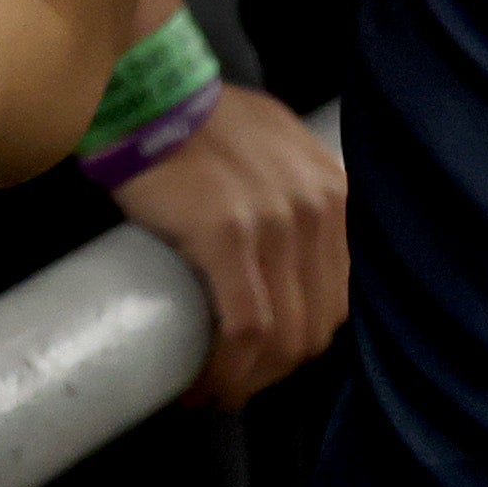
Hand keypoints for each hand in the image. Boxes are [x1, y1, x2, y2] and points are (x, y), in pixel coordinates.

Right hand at [113, 83, 346, 405]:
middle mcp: (318, 208)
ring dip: (250, 383)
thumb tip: (295, 253)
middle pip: (315, 326)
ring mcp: (277, 222)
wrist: (148, 94)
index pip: (338, 297)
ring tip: (214, 392)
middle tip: (233, 384)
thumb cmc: (201, 121)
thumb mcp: (277, 145)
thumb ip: (299, 191)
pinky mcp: (229, 235)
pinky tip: (204, 385)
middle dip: (276, 372)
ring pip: (284, 338)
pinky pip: (244, 329)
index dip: (301, 342)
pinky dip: (227, 371)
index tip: (264, 362)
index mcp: (335, 191)